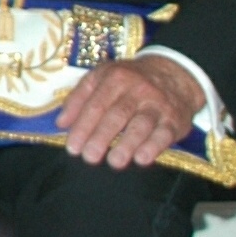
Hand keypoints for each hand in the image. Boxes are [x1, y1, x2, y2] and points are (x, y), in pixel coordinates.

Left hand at [56, 55, 203, 170]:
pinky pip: (164, 134)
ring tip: (114, 162)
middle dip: (101, 137)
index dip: (83, 126)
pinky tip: (142, 159)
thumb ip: (79, 98)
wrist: (174, 74)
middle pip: (117, 115)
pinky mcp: (175, 120)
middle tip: (89, 157)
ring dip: (127, 144)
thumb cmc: (129, 80)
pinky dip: (153, 147)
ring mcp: (158, 104)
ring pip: (141, 125)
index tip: (73, 147)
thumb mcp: (101, 78)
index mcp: (115, 78)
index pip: (96, 105)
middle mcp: (138, 90)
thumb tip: (60, 123)